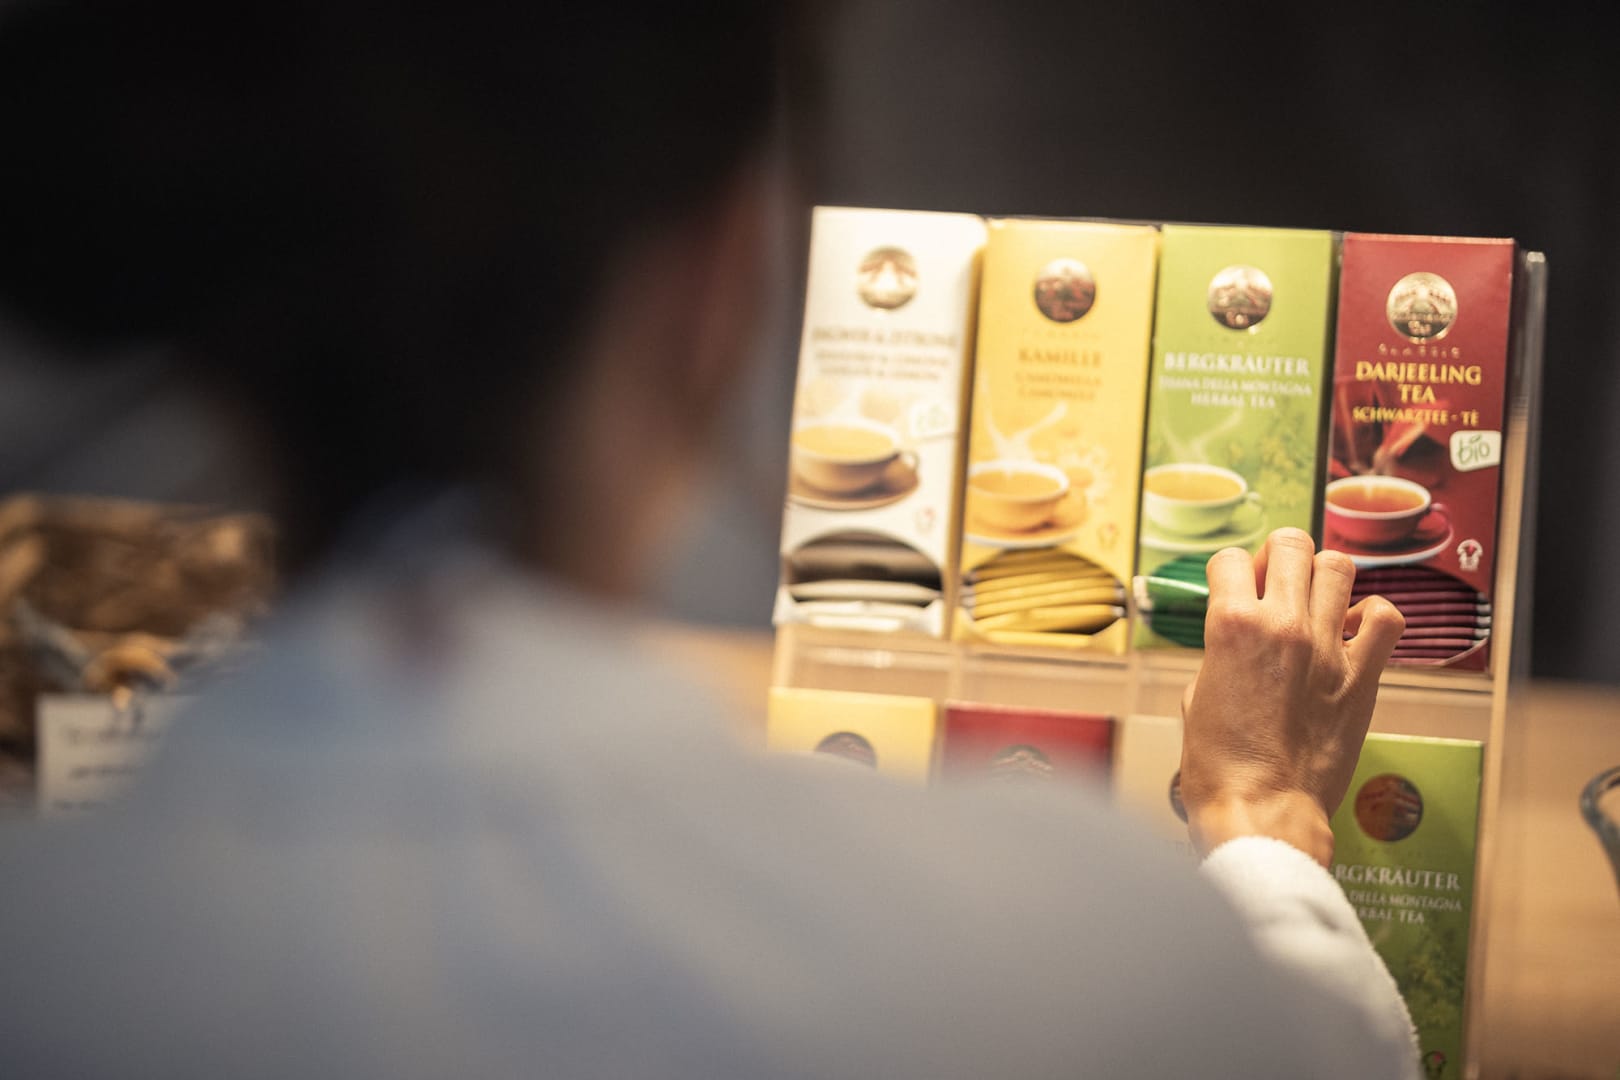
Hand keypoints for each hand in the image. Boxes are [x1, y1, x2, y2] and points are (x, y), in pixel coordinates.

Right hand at [1178, 527, 1405, 865]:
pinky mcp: (1362, 677)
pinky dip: (1371, 615)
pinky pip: (1385, 617)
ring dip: (1322, 576)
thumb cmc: (1221, 767)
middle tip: (1274, 584)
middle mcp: (1282, 624)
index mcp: (1231, 625)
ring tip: (1313, 601)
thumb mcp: (1196, 697)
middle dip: (1277, 557)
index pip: (1230, 559)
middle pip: (1290, 544)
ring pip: (1338, 566)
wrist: (1261, 810)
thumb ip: (1218, 656)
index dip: (1229, 573)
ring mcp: (1328, 648)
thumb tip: (1236, 645)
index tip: (1234, 590)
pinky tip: (1352, 630)